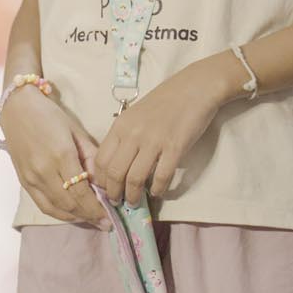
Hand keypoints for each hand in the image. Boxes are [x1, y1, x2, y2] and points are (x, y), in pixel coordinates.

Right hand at [0, 85, 106, 225]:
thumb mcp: (76, 132)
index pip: (83, 192)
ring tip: (92, 221)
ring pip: (57, 208)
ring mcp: (31, 177)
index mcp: (61, 155)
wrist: (16, 107)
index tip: (113, 216)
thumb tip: (103, 183)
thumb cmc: (49, 115)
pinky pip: (43, 205)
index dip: (99, 208)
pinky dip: (59, 213)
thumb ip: (92, 158)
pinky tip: (72, 214)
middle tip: (107, 223)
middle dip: (91, 216)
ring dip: (77, 218)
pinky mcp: (23, 180)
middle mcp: (44, 170)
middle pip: (71, 204)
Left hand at [93, 57, 231, 205]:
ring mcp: (154, 142)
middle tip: (117, 202)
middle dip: (114, 192)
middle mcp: (133, 135)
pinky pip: (162, 176)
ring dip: (133, 195)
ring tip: (134, 202)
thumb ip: (123, 137)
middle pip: (114, 172)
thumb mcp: (133, 116)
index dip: (100, 179)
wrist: (192, 89)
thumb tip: (115, 165)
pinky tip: (157, 192)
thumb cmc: (162, 103)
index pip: (101, 159)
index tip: (104, 190)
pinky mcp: (175, 148)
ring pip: (135, 177)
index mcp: (119, 126)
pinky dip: (157, 189)